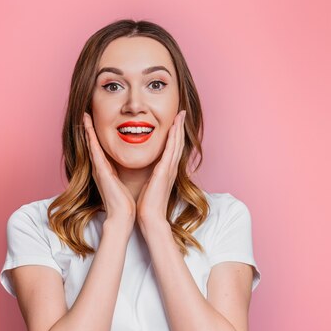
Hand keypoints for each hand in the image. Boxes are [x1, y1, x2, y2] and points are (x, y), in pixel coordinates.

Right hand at [83, 112, 135, 225]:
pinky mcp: (102, 172)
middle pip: (93, 144)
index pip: (100, 148)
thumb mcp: (124, 182)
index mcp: (106, 170)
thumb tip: (129, 167)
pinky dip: (91, 139)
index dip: (96, 135)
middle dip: (88, 129)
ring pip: (92, 144)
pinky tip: (89, 129)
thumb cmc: (125, 202)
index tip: (94, 122)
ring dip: (87, 130)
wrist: (123, 216)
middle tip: (85, 113)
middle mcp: (100, 168)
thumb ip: (122, 174)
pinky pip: (95, 151)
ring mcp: (99, 169)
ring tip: (85, 115)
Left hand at [136, 110, 185, 226]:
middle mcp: (171, 168)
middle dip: (179, 127)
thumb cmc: (148, 204)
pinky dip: (173, 138)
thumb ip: (152, 175)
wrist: (150, 217)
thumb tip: (150, 171)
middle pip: (177, 143)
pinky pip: (170, 151)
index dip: (175, 134)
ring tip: (180, 115)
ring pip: (176, 144)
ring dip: (179, 128)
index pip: (172, 148)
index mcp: (166, 171)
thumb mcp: (150, 185)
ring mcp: (169, 169)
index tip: (175, 121)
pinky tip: (174, 128)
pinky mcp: (165, 172)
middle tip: (181, 112)